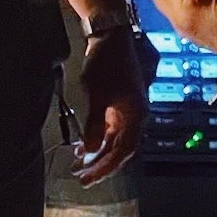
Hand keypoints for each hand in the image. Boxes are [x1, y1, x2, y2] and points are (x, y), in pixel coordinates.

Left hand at [75, 28, 148, 182]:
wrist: (110, 37)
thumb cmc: (107, 64)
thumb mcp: (97, 96)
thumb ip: (93, 125)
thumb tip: (89, 150)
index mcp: (136, 116)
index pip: (124, 151)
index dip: (107, 166)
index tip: (90, 178)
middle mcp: (135, 116)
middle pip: (120, 149)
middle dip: (101, 164)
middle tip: (83, 178)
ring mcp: (126, 111)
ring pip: (114, 141)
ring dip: (98, 153)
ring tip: (80, 165)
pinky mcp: (118, 105)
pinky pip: (109, 130)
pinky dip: (97, 139)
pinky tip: (82, 147)